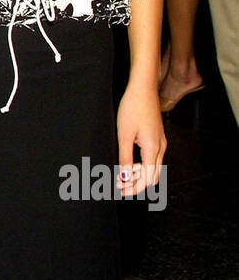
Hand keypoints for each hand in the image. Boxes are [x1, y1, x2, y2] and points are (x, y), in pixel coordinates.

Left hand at [116, 81, 165, 200]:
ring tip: (121, 173)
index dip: (134, 188)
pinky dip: (141, 164)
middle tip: (119, 185)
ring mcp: (161, 142)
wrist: (143, 88)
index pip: (146, 179)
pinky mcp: (157, 137)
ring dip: (138, 174)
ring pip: (153, 168)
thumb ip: (124, 157)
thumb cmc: (133, 107)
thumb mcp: (124, 134)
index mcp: (153, 149)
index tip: (120, 191)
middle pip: (152, 176)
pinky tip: (129, 162)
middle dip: (136, 184)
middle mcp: (160, 147)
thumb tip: (124, 176)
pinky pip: (152, 158)